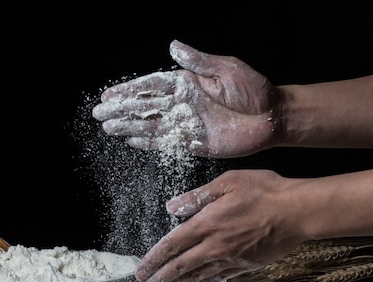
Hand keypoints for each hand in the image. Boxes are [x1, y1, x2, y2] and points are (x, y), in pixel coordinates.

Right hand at [92, 40, 282, 157]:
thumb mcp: (227, 69)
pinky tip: (132, 141)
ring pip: (152, 125)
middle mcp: (184, 103)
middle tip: (100, 114)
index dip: (129, 90)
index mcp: (188, 83)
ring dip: (129, 126)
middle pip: (146, 107)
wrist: (272, 118)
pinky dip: (149, 143)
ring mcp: (188, 123)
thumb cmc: (254, 90)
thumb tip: (173, 47)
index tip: (108, 94)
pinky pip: (167, 143)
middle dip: (122, 109)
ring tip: (108, 127)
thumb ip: (199, 62)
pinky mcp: (195, 143)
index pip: (151, 85)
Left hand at [133, 169, 304, 281]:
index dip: (152, 260)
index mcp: (206, 223)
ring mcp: (229, 258)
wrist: (297, 211)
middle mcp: (214, 245)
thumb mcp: (228, 182)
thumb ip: (197, 196)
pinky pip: (216, 279)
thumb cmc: (264, 191)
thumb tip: (172, 206)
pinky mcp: (243, 265)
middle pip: (178, 268)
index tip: (139, 272)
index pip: (171, 245)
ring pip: (195, 277)